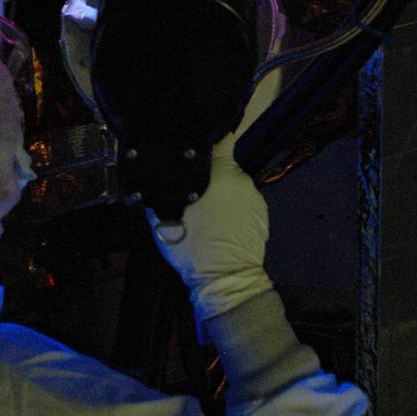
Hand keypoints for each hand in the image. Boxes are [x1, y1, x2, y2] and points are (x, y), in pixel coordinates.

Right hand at [146, 121, 271, 324]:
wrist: (226, 281)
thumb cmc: (191, 246)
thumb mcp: (165, 215)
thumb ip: (162, 187)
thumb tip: (153, 170)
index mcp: (219, 173)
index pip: (219, 139)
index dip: (207, 134)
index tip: (195, 136)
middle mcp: (241, 179)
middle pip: (223, 164)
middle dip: (209, 172)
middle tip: (192, 187)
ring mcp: (254, 197)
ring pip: (232, 184)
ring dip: (221, 190)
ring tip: (207, 211)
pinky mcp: (262, 214)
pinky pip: (242, 201)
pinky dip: (232, 206)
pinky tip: (221, 223)